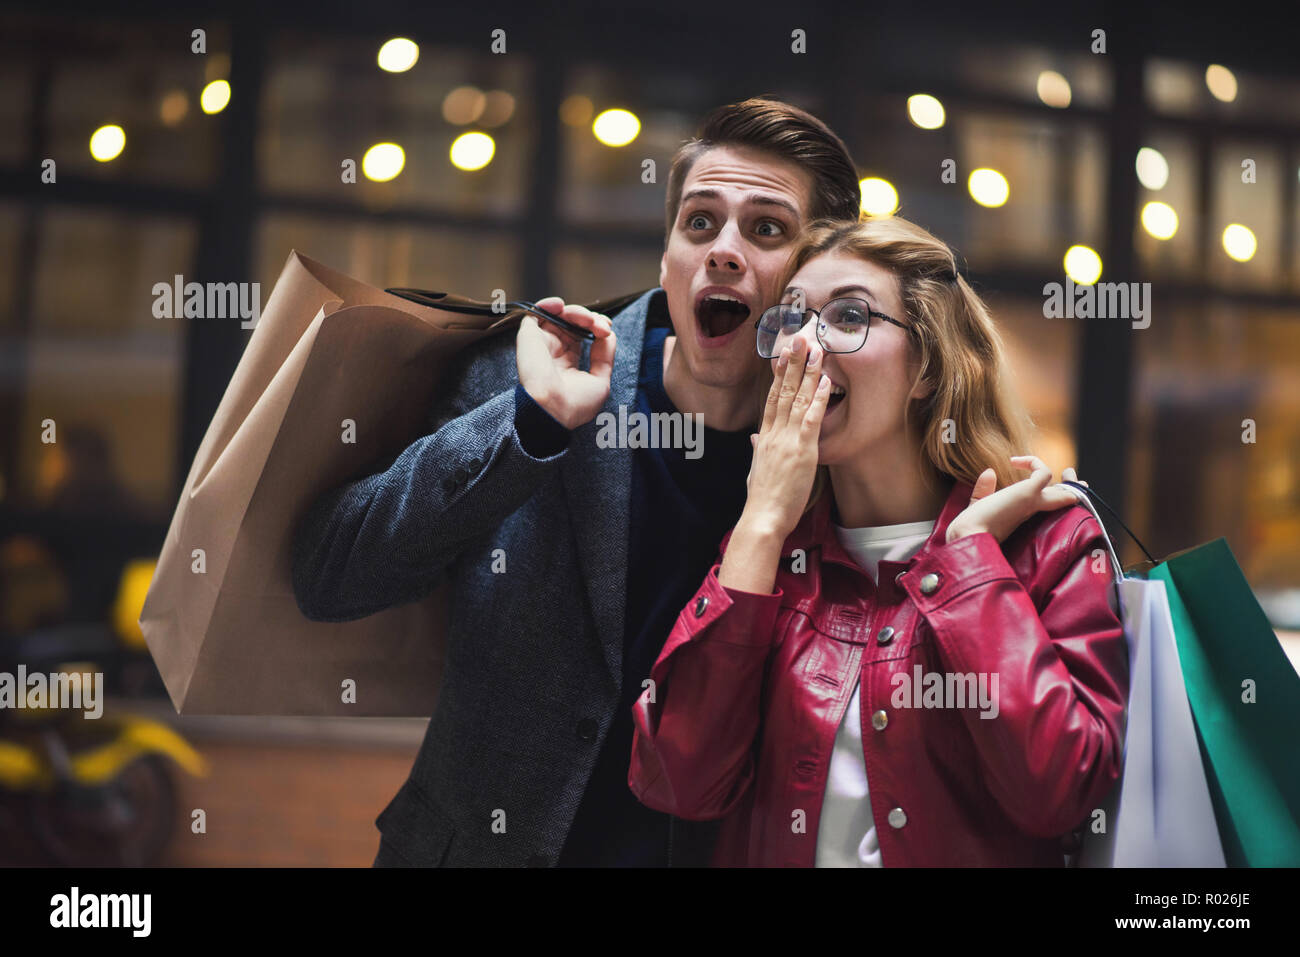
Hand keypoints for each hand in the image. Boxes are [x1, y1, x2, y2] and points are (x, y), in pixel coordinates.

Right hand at [516, 296, 615, 429]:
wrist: (552, 410)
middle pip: (572, 322)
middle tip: (600, 326)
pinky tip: (561, 306)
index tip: (606, 329)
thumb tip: (609, 334)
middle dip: (590, 318)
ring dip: (576, 311)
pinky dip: (549, 304)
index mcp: (567, 362)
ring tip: (587, 319)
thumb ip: (604, 356)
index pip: (581, 335)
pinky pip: (537, 312)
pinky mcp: (529, 336)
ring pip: (558, 315)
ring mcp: (541, 342)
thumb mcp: (600, 381)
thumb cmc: (575, 404)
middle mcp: (553, 351)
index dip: (595, 327)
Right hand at [739, 336, 830, 542]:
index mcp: (764, 438)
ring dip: (807, 372)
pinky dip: (817, 398)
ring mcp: (787, 440)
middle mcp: (774, 433)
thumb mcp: (755, 470)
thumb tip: (754, 439)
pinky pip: (811, 419)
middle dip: (791, 363)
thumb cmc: (761, 499)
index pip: (771, 399)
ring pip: (797, 399)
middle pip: (782, 391)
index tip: (782, 356)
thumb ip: (757, 451)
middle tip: (798, 338)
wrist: (762, 517)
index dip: (778, 375)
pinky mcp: (802, 450)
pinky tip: (824, 381)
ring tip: (814, 349)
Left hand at [945, 456, 1084, 544]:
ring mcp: (1034, 502)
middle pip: (1064, 500)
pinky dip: (1034, 462)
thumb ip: (984, 490)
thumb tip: (989, 472)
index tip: (1058, 486)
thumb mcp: (980, 505)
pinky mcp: (1029, 495)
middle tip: (1074, 477)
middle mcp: (1034, 510)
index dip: (1055, 496)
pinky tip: (1014, 462)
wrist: (970, 538)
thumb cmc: (971, 528)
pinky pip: (1044, 473)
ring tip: (1065, 470)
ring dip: (1068, 479)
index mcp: (1025, 514)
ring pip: (1064, 490)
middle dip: (1072, 489)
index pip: (1047, 505)